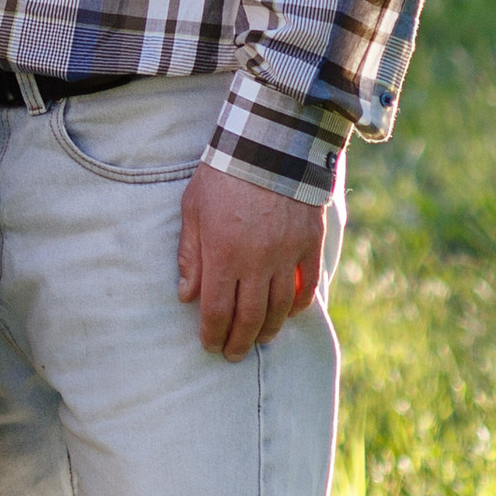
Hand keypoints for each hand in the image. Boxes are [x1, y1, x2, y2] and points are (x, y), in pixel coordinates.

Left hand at [177, 161, 327, 359]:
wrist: (269, 142)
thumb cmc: (223, 173)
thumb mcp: (193, 208)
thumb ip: (190, 254)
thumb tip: (186, 295)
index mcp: (222, 254)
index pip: (216, 311)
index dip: (212, 335)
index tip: (209, 345)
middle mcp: (255, 262)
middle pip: (249, 318)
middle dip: (238, 342)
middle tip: (232, 353)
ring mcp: (286, 255)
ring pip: (279, 309)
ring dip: (268, 330)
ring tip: (259, 339)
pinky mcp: (309, 244)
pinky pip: (307, 286)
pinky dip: (298, 305)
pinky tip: (289, 313)